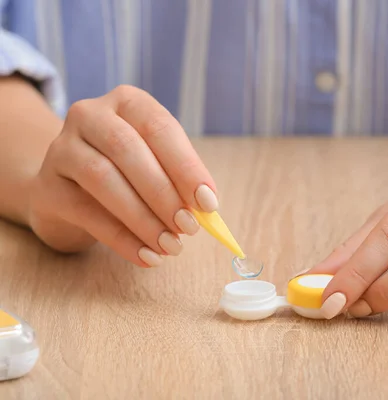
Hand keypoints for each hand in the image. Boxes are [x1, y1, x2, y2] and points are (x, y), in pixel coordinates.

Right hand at [27, 85, 217, 267]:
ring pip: (104, 179)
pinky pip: (87, 213)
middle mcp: (90, 115)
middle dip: (164, 193)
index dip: (186, 166)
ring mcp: (62, 148)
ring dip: (144, 218)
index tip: (208, 202)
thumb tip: (206, 209)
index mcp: (127, 102)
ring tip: (171, 245)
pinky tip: (147, 256)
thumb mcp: (155, 165)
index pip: (159, 127)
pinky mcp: (47, 186)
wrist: (65, 189)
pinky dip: (122, 239)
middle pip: (128, 150)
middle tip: (189, 227)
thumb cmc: (125, 173)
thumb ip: (178, 180)